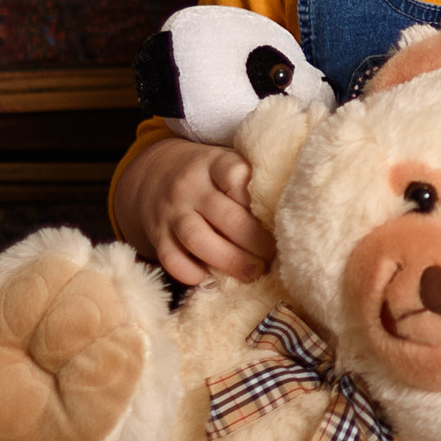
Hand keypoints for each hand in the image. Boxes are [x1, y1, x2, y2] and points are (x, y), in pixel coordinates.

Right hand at [110, 135, 275, 285]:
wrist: (154, 171)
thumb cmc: (207, 173)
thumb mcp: (226, 163)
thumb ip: (250, 183)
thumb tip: (287, 218)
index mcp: (214, 163)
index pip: (236, 175)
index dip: (257, 199)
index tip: (276, 217)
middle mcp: (190, 186)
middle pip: (225, 216)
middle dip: (254, 242)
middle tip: (271, 256)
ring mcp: (171, 211)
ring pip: (198, 239)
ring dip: (229, 261)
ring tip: (252, 272)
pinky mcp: (158, 235)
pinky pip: (172, 259)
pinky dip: (192, 273)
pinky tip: (211, 277)